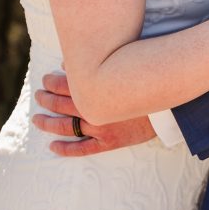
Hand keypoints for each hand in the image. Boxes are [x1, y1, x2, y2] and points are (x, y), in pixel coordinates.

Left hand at [32, 71, 155, 155]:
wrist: (171, 104)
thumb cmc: (147, 81)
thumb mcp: (124, 66)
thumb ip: (99, 63)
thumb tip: (73, 60)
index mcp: (97, 89)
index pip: (66, 85)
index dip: (52, 82)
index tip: (45, 79)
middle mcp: (95, 109)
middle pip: (62, 105)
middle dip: (47, 99)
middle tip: (39, 95)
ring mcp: (100, 128)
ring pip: (66, 127)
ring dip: (48, 123)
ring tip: (37, 119)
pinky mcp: (109, 142)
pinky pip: (83, 149)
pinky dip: (66, 149)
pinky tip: (53, 146)